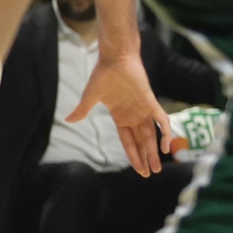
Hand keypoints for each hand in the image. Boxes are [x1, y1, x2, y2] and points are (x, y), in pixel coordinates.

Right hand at [66, 52, 172, 175]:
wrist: (115, 58)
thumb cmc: (103, 75)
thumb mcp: (90, 97)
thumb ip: (82, 110)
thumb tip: (67, 119)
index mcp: (121, 117)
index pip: (127, 141)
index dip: (132, 155)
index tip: (138, 170)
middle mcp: (134, 116)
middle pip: (141, 142)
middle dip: (145, 158)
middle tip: (149, 174)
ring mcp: (143, 110)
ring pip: (152, 135)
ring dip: (155, 151)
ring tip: (157, 167)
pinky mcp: (151, 102)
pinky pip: (162, 120)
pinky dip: (166, 133)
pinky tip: (165, 146)